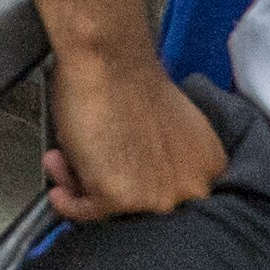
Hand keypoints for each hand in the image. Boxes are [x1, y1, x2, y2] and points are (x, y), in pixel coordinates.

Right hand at [40, 50, 226, 220]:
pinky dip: (68, 202)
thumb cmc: (128, 77)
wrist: (108, 58)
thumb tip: (133, 172)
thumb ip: (161, 157)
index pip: (171, 193)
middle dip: (108, 184)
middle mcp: (191, 187)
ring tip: (65, 165)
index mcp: (208, 166)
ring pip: (114, 211)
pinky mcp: (120, 199)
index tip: (115, 174)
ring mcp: (157, 197)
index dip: (136, 183)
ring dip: (83, 188)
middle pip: (143, 206)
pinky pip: (86, 212)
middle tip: (85, 167)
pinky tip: (60, 193)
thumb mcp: (163, 126)